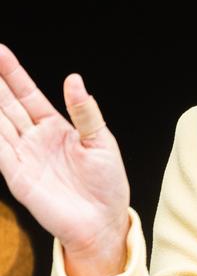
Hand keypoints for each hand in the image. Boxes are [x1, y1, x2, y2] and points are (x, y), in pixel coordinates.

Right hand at [0, 43, 130, 253]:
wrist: (103, 223)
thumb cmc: (107, 185)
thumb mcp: (101, 142)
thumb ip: (85, 112)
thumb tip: (74, 80)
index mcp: (57, 128)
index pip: (29, 95)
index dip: (14, 75)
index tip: (0, 52)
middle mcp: (36, 140)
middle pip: (8, 105)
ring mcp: (24, 157)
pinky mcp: (18, 177)